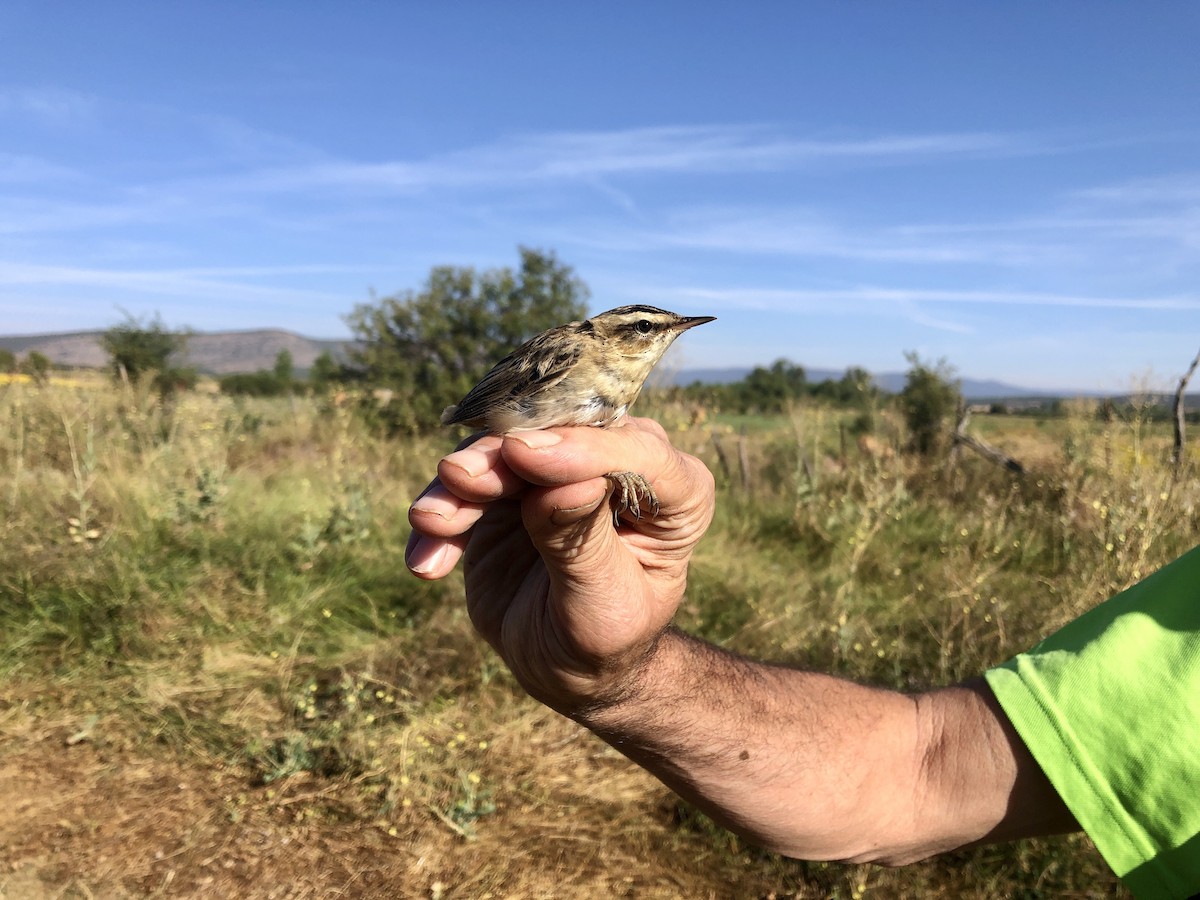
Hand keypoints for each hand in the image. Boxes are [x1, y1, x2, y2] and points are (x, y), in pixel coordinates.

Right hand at [406, 418, 714, 714]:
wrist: (568, 667)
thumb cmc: (606, 638)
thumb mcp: (602, 605)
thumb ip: (581, 543)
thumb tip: (567, 483)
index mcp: (676, 491)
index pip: (635, 451)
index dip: (579, 449)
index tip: (523, 454)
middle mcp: (620, 465)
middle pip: (559, 437)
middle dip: (501, 457)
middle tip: (456, 479)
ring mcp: (561, 470)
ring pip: (505, 451)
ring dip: (462, 484)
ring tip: (431, 522)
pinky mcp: (511, 487)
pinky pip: (470, 484)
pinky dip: (444, 516)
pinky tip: (426, 562)